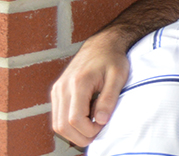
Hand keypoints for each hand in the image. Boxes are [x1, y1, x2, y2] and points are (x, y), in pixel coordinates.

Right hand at [50, 30, 131, 146]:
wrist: (101, 45)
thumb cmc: (112, 60)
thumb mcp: (118, 77)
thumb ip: (109, 99)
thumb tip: (101, 120)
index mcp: (78, 83)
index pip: (75, 119)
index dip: (89, 130)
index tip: (103, 127)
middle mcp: (62, 87)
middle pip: (62, 125)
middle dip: (80, 137)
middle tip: (98, 134)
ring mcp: (57, 90)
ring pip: (57, 123)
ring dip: (73, 133)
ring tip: (93, 129)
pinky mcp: (57, 92)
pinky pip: (57, 116)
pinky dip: (69, 125)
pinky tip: (85, 121)